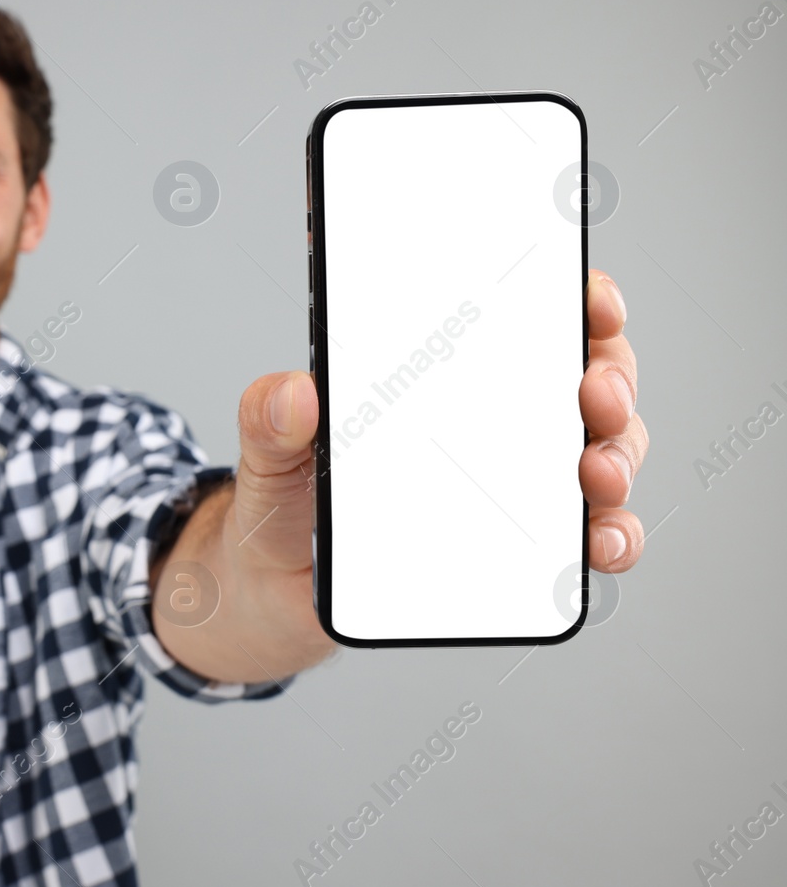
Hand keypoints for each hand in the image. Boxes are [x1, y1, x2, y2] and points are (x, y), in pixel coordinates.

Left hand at [155, 271, 647, 680]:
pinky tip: (600, 544)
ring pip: (604, 452)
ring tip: (597, 475)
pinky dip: (613, 538)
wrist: (276, 587)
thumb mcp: (269, 451)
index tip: (593, 302)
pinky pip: (591, 536)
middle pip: (586, 378)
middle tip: (594, 394)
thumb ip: (268, 418)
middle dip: (610, 378)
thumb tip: (294, 393)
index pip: (527, 316)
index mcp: (441, 374)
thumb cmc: (287, 498)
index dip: (575, 299)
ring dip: (619, 458)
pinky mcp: (526, 550)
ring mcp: (518, 483)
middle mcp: (495, 418)